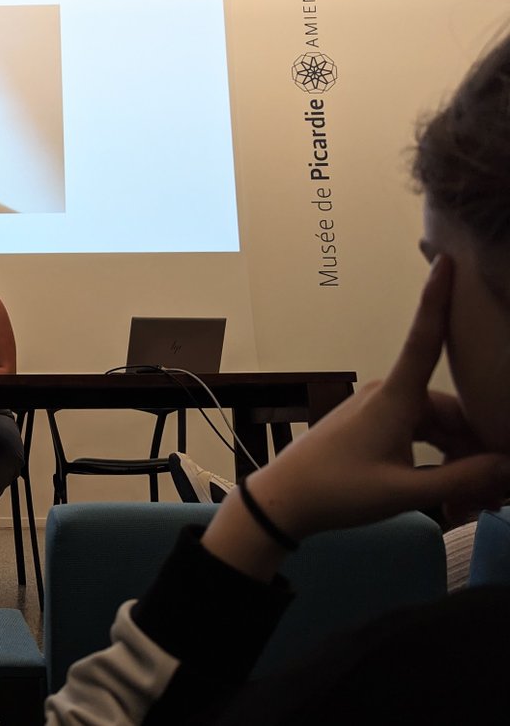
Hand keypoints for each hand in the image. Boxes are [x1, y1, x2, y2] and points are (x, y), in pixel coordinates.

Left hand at [249, 254, 509, 539]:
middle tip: (491, 500)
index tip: (447, 261)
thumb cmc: (338, 491)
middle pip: (454, 412)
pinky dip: (439, 466)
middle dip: (479, 454)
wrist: (284, 503)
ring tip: (469, 509)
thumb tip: (507, 466)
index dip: (438, 299)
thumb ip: (461, 480)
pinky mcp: (375, 428)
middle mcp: (390, 396)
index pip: (424, 339)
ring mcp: (381, 412)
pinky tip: (452, 503)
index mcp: (395, 398)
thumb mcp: (404, 492)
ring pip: (441, 431)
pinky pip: (421, 439)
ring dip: (461, 467)